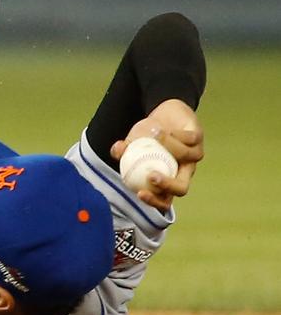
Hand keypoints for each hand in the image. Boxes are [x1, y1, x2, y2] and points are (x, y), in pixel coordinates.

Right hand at [111, 98, 202, 212]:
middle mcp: (183, 171)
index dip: (154, 202)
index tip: (139, 193)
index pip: (164, 201)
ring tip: (152, 133)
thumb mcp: (132, 142)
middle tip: (150, 175)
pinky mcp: (198, 138)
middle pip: (181, 188)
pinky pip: (187, 138)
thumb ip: (123, 150)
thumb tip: (117, 151)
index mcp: (167, 178)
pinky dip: (172, 133)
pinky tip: (160, 127)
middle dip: (167, 185)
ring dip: (166, 144)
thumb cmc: (147, 133)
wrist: (165, 112)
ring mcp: (193, 155)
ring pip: (184, 156)